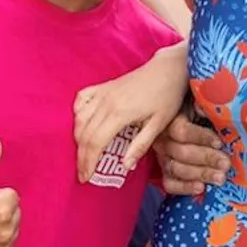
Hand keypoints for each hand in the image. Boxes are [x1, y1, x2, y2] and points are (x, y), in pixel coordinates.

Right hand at [73, 44, 189, 183]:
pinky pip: (81, 100)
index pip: (95, 142)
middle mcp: (105, 102)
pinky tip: (82, 125)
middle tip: (83, 173)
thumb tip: (124, 166)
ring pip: (79, 119)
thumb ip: (140, 145)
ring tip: (84, 155)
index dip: (88, 162)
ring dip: (78, 139)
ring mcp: (102, 92)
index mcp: (119, 113)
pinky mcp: (103, 86)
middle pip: (84, 134)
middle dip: (81, 156)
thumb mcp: (159, 124)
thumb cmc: (168, 96)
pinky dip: (77, 114)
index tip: (86, 178)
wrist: (169, 69)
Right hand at [156, 113, 229, 195]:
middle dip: (207, 159)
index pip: (181, 131)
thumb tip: (205, 110)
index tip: (219, 142)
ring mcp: (163, 157)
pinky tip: (201, 188)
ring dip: (200, 174)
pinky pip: (170, 183)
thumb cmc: (196, 110)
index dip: (201, 137)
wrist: (187, 117)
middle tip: (226, 164)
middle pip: (181, 152)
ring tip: (220, 178)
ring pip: (177, 168)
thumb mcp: (199, 103)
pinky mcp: (166, 171)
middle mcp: (163, 140)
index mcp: (170, 121)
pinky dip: (184, 188)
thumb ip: (203, 105)